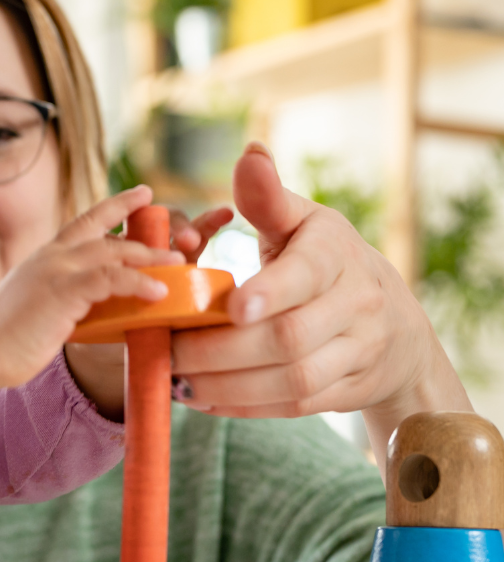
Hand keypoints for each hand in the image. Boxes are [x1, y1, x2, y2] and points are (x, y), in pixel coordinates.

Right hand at [0, 186, 182, 428]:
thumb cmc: (1, 337)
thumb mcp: (36, 307)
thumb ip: (63, 299)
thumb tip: (89, 310)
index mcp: (45, 258)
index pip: (85, 221)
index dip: (115, 206)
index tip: (141, 193)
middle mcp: (51, 256)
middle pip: (105, 231)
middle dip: (144, 231)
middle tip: (177, 238)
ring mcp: (56, 270)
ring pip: (113, 252)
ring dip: (150, 257)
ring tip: (177, 265)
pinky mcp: (62, 291)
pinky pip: (111, 279)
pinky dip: (138, 282)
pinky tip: (158, 292)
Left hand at [169, 142, 470, 466]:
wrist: (393, 325)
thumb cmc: (327, 261)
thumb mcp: (304, 223)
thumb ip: (269, 199)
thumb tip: (249, 154)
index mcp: (337, 253)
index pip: (306, 275)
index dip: (270, 292)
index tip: (230, 306)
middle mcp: (357, 304)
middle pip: (289, 338)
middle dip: (221, 351)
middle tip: (168, 352)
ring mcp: (357, 351)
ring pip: (293, 380)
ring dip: (227, 386)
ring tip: (175, 380)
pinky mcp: (347, 391)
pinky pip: (293, 406)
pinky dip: (243, 406)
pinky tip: (201, 398)